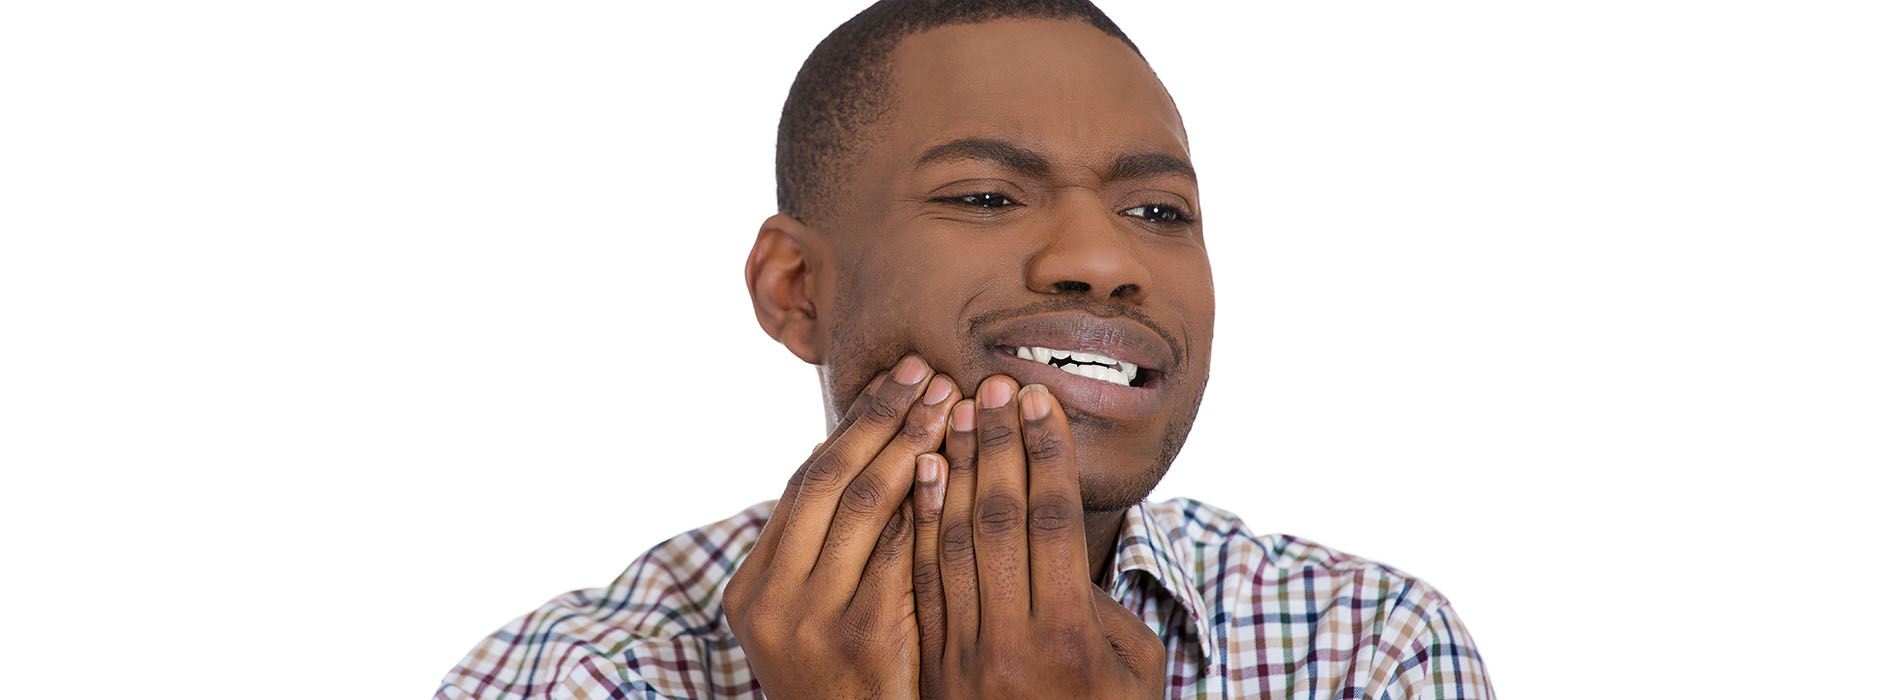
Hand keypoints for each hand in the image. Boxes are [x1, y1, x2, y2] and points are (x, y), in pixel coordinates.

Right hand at [722, 354, 961, 698]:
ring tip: (952, 403)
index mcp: (752, 590)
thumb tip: (833, 447)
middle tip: (930, 371)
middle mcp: (771, 600)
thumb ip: (818, 549)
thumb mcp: (810, 619)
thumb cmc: (849, 686)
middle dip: (883, 418)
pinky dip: (927, 503)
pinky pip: (900, 551)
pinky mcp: (863, 636)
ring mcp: (812, 619)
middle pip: (829, 481)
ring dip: (912, 445)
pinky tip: (959, 464)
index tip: (898, 378)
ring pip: (863, 507)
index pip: (804, 483)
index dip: (854, 425)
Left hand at [912, 377, 1166, 698]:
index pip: (1050, 523)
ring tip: (950, 411)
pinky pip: (919, 581)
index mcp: (1071, 641)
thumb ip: (1104, 607)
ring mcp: (964, 658)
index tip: (1035, 402)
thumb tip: (1069, 544)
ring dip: (949, 471)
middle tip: (989, 385)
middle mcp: (1012, 646)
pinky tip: (918, 474)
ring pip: (949, 543)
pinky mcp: (931, 667)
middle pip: (997, 521)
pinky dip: (918, 522)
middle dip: (993, 446)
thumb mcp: (1133, 673)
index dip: (1043, 456)